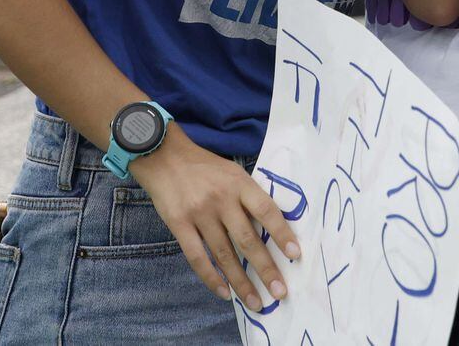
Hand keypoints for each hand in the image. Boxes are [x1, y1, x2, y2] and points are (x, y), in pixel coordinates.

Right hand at [134, 134, 300, 312]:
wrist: (164, 156)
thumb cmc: (204, 166)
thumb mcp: (232, 172)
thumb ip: (248, 196)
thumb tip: (271, 228)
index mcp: (239, 183)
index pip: (266, 210)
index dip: (281, 233)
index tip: (295, 255)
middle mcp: (221, 199)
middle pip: (247, 239)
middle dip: (266, 269)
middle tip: (280, 292)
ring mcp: (199, 213)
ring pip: (224, 254)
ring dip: (241, 282)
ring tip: (255, 302)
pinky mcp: (179, 224)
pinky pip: (197, 257)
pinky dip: (211, 278)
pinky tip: (224, 292)